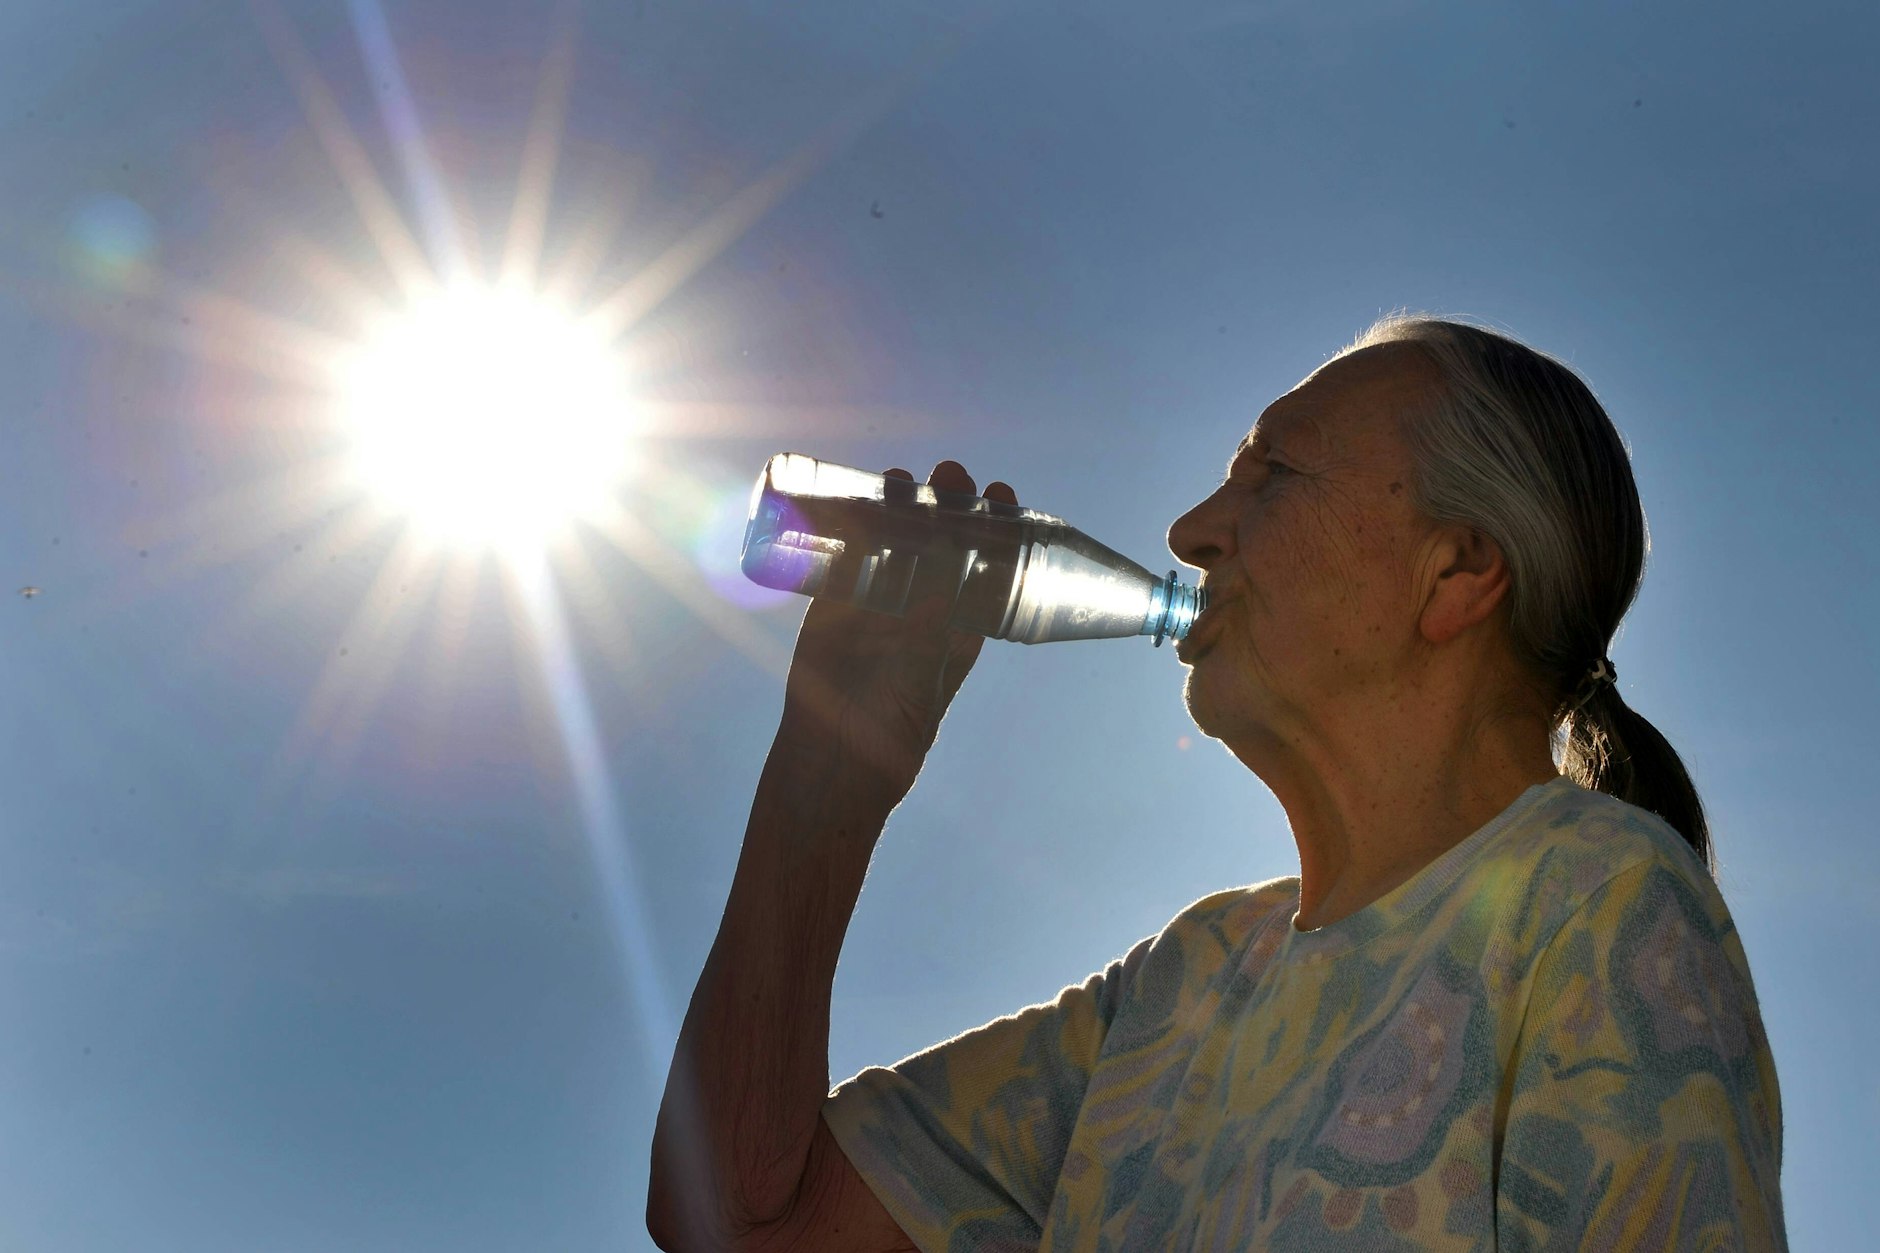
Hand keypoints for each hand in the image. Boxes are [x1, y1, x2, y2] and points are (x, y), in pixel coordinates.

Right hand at [778, 461, 1018, 806]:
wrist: (836, 752)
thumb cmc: (897, 724)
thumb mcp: (925, 673)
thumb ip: (934, 630)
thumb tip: (947, 579)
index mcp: (961, 620)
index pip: (987, 560)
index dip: (997, 525)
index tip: (1003, 492)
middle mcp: (924, 602)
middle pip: (942, 538)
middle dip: (948, 501)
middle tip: (951, 473)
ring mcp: (879, 597)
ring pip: (894, 538)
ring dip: (899, 503)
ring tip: (900, 477)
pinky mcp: (837, 600)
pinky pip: (846, 552)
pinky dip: (849, 522)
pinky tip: (850, 494)